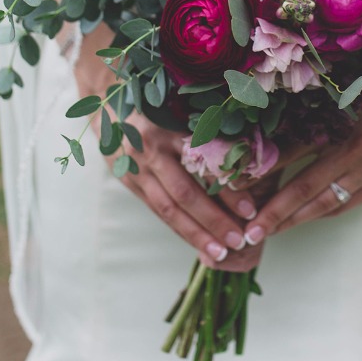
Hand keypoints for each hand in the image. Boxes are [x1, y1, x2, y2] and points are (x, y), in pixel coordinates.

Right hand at [109, 112, 263, 272]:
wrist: (110, 106)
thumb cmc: (162, 107)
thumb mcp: (185, 110)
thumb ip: (212, 131)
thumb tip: (250, 161)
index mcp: (172, 126)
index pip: (204, 165)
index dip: (228, 190)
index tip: (251, 211)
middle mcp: (152, 149)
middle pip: (185, 193)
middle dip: (214, 221)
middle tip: (239, 241)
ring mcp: (137, 168)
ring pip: (169, 209)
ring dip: (196, 234)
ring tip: (220, 253)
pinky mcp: (129, 181)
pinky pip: (158, 210)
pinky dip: (179, 229)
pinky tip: (198, 243)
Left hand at [244, 106, 361, 241]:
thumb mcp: (332, 97)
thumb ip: (301, 114)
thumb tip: (258, 135)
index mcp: (338, 120)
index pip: (290, 151)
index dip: (261, 171)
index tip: (233, 187)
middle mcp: (354, 148)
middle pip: (305, 185)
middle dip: (274, 212)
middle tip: (247, 232)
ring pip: (325, 203)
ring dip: (294, 220)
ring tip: (266, 233)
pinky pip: (344, 204)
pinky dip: (319, 214)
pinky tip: (298, 221)